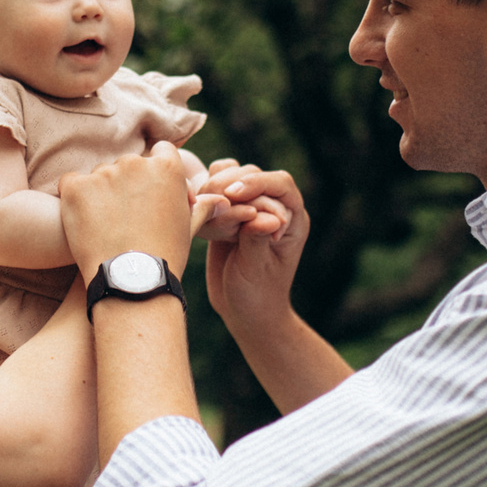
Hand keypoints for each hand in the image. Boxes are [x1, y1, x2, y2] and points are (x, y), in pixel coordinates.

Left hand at [60, 141, 196, 276]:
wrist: (132, 281)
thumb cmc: (165, 256)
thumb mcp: (188, 228)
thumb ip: (201, 206)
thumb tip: (221, 201)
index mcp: (167, 167)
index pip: (159, 151)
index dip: (154, 173)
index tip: (150, 195)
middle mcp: (136, 162)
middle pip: (127, 164)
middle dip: (126, 185)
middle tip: (126, 219)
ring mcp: (104, 173)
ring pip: (100, 175)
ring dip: (100, 194)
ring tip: (106, 227)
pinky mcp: (76, 187)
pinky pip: (71, 184)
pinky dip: (75, 200)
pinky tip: (83, 223)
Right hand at [194, 158, 309, 335]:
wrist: (243, 312)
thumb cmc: (257, 297)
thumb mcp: (256, 271)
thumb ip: (257, 240)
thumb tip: (264, 216)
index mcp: (291, 219)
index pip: (280, 184)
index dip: (257, 183)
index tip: (233, 193)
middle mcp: (272, 208)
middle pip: (252, 174)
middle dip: (229, 184)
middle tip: (210, 203)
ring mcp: (249, 208)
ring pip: (231, 175)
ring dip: (213, 186)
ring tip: (200, 206)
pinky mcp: (228, 213)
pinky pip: (214, 189)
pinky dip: (203, 193)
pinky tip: (195, 207)